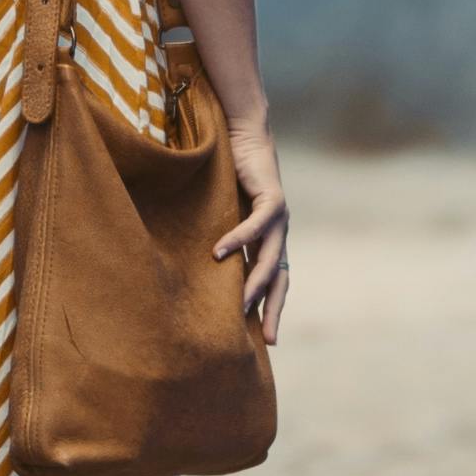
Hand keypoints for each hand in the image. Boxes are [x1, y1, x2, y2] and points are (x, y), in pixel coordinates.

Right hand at [214, 115, 288, 347]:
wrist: (245, 134)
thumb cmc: (230, 174)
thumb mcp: (223, 215)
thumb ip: (219, 239)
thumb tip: (196, 265)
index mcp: (268, 241)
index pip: (273, 283)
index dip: (270, 309)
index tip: (265, 341)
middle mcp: (278, 233)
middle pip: (279, 279)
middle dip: (272, 309)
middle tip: (266, 338)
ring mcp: (279, 217)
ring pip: (270, 258)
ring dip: (254, 282)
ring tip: (239, 305)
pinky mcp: (273, 197)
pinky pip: (257, 225)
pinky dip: (239, 239)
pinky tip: (219, 252)